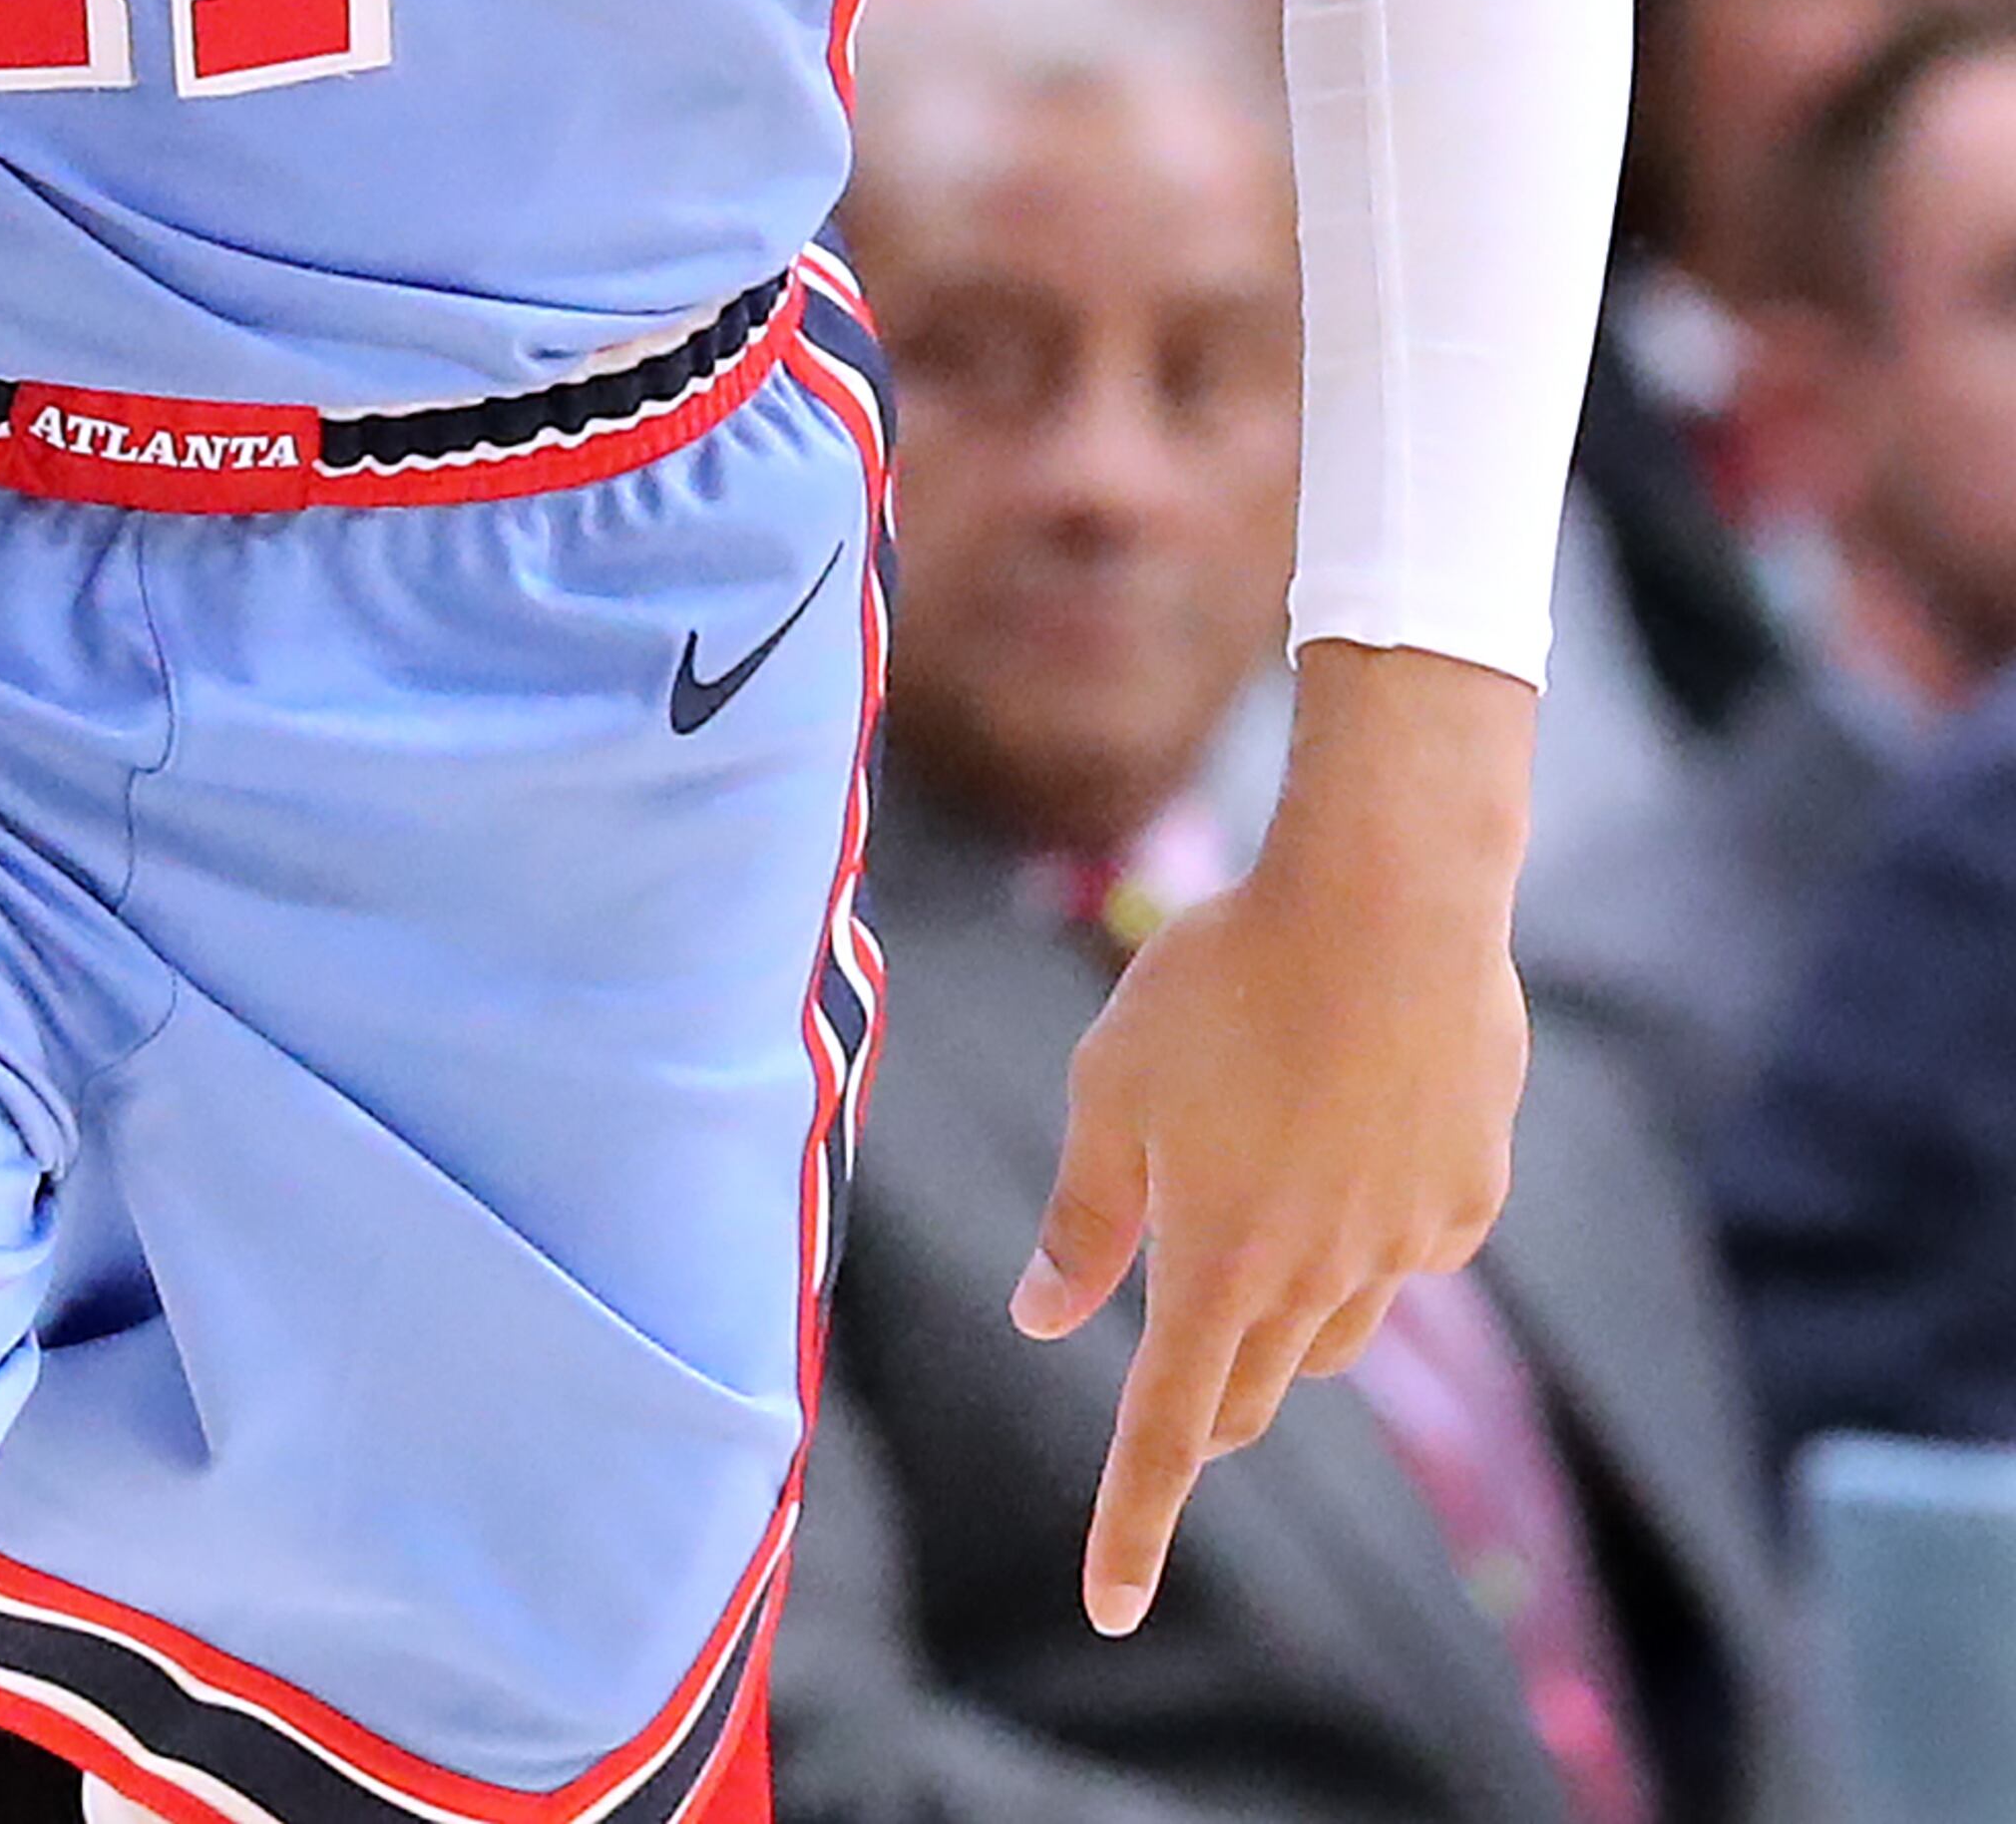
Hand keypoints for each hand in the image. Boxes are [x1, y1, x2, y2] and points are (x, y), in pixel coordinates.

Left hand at [1014, 796, 1526, 1629]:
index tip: (1110, 1606)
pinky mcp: (1466, 1194)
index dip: (1132, 1526)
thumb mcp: (1111, 1085)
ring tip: (1254, 1207)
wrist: (1388, 901)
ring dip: (1281, 1312)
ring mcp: (1405, 1243)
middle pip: (1249, 1389)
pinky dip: (1363, 1221)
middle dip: (1203, 1409)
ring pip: (1331, 1327)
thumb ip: (1082, 1216)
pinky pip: (1404, 1245)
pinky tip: (1351, 1124)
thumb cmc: (1222, 979)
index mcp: (1215, 1264)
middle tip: (1175, 1388)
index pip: (1164, 1432)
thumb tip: (1042, 1317)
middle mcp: (1317, 1278)